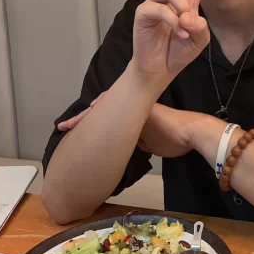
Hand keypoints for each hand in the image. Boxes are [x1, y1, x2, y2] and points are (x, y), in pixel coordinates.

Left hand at [58, 95, 210, 159]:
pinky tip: (90, 110)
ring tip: (68, 123)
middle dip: (81, 120)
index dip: (90, 123)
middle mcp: (130, 108)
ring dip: (85, 118)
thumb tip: (124, 147)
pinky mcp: (136, 108)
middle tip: (63, 125)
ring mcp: (133, 107)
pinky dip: (101, 109)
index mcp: (132, 115)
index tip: (74, 130)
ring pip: (103, 109)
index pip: (107, 118)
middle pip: (100, 112)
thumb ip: (137, 140)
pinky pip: (114, 109)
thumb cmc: (174, 138)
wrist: (190, 132)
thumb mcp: (149, 142)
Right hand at [132, 0, 214, 82]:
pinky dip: (173, 22)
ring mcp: (156, 2)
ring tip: (185, 26)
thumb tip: (191, 16)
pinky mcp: (144, 12)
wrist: (159, 70)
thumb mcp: (199, 41)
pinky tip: (178, 33)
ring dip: (182, 7)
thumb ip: (200, 28)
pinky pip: (161, 9)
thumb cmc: (178, 52)